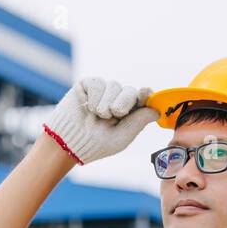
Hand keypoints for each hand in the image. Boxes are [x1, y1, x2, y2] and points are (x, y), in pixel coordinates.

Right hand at [42, 77, 159, 164]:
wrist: (70, 142)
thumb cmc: (96, 144)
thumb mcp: (122, 137)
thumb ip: (139, 121)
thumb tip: (156, 111)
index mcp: (129, 112)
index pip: (142, 98)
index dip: (145, 95)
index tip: (145, 93)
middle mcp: (118, 99)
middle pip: (130, 91)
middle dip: (123, 103)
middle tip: (113, 115)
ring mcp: (104, 91)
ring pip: (114, 86)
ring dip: (106, 104)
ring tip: (97, 116)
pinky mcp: (89, 85)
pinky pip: (99, 83)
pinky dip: (95, 97)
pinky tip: (88, 108)